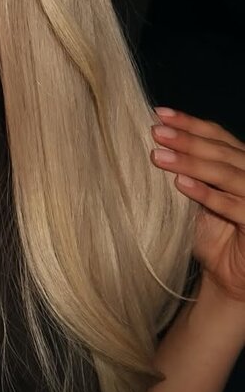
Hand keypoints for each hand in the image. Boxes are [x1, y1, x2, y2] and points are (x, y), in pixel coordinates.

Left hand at [150, 107, 244, 306]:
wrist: (227, 277)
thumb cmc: (210, 235)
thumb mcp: (195, 197)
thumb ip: (185, 172)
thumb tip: (154, 143)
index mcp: (240, 163)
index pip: (217, 136)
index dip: (189, 123)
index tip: (158, 114)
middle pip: (222, 151)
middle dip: (187, 139)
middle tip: (155, 131)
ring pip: (226, 174)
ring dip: (192, 163)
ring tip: (159, 157)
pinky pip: (233, 206)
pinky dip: (207, 194)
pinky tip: (180, 184)